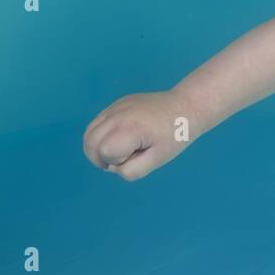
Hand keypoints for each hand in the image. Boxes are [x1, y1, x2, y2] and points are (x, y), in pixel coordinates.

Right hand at [82, 89, 197, 181]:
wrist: (186, 106)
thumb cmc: (175, 136)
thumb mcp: (157, 160)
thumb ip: (131, 170)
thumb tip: (112, 167)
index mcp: (130, 128)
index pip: (104, 152)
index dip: (117, 161)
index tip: (137, 155)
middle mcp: (118, 114)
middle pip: (90, 143)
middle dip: (100, 157)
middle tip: (124, 158)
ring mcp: (116, 106)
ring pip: (88, 133)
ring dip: (97, 147)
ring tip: (120, 150)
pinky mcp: (117, 104)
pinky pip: (97, 123)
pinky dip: (100, 135)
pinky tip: (120, 138)